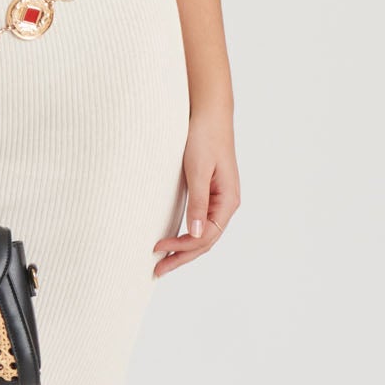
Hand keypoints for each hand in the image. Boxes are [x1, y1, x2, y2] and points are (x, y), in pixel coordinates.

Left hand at [152, 105, 238, 276]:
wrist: (208, 114)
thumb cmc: (204, 138)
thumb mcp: (198, 171)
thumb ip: (197, 202)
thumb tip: (197, 234)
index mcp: (228, 200)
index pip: (207, 237)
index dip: (182, 248)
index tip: (158, 250)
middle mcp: (226, 203)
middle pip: (205, 241)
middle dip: (181, 257)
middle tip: (156, 271)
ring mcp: (218, 199)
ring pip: (203, 234)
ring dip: (184, 249)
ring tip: (162, 262)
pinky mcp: (208, 192)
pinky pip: (199, 221)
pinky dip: (186, 234)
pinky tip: (173, 240)